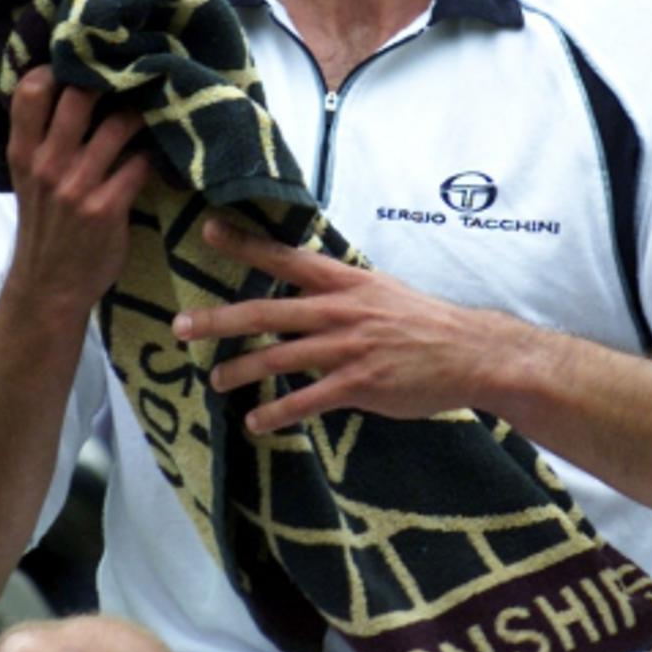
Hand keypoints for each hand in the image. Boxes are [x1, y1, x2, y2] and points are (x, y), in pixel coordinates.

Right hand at [4, 65, 150, 315]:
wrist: (49, 287)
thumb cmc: (47, 227)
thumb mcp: (28, 180)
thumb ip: (43, 139)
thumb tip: (72, 90)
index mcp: (23, 151)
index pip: (31, 90)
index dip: (62, 66)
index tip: (92, 59)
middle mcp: (46, 163)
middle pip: (80, 96)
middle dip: (114, 79)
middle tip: (141, 72)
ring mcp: (76, 185)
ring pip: (119, 124)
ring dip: (145, 114)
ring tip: (161, 109)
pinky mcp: (107, 207)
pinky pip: (141, 164)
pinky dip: (157, 154)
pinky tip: (168, 152)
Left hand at [171, 218, 520, 434]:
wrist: (470, 352)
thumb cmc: (424, 323)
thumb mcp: (381, 292)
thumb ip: (341, 292)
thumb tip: (303, 292)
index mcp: (346, 282)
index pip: (287, 258)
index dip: (247, 245)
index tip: (208, 230)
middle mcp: (341, 310)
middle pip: (267, 311)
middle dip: (220, 319)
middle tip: (180, 325)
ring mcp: (349, 347)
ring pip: (280, 358)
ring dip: (241, 370)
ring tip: (215, 380)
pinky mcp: (361, 383)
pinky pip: (308, 399)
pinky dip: (278, 412)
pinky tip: (256, 421)